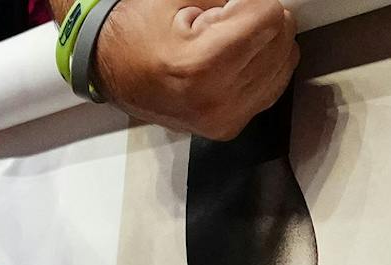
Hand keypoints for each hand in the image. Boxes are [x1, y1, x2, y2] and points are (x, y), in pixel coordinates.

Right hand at [91, 0, 299, 142]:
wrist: (107, 67)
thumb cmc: (133, 32)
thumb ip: (231, 1)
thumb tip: (262, 3)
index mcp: (203, 66)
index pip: (269, 17)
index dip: (252, 2)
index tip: (231, 5)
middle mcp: (217, 100)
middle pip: (280, 38)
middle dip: (258, 22)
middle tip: (222, 24)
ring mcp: (224, 118)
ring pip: (284, 61)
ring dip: (262, 44)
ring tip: (223, 44)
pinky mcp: (228, 126)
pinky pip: (272, 85)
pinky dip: (262, 66)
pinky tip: (233, 60)